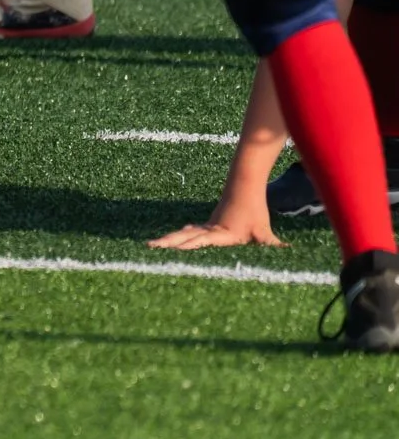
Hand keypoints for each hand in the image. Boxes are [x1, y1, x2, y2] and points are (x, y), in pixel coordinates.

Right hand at [147, 195, 285, 250]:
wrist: (244, 186)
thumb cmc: (254, 211)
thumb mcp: (263, 231)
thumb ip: (271, 244)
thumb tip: (289, 252)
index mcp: (221, 233)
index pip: (200, 241)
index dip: (185, 246)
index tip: (171, 250)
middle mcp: (210, 230)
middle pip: (184, 237)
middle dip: (167, 243)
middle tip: (149, 247)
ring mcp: (207, 226)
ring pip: (184, 234)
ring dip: (169, 239)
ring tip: (152, 245)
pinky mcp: (209, 224)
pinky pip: (190, 232)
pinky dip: (181, 236)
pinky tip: (177, 237)